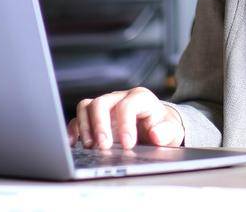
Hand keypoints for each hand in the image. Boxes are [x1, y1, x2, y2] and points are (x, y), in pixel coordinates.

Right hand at [67, 86, 184, 149]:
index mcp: (140, 98)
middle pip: (102, 103)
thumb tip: (156, 135)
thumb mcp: (171, 129)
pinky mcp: (94, 117)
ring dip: (85, 127)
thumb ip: (166, 131)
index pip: (128, 105)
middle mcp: (119, 98)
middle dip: (100, 125)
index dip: (126, 124)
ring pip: (87, 107)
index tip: (128, 144)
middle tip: (104, 146)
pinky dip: (74, 129)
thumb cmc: (162, 126)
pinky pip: (78, 118)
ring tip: (90, 147)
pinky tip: (74, 143)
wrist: (157, 127)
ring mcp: (105, 106)